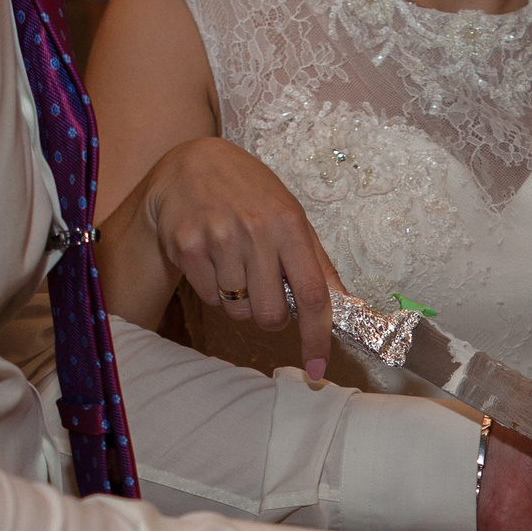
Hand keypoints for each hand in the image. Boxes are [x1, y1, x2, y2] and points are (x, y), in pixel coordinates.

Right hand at [107, 136, 341, 380]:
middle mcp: (254, 230)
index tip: (317, 367)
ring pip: (237, 311)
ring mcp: (217, 238)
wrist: (191, 163)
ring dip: (241, 302)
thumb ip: (317, 263)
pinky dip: (214, 291)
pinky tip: (213, 259)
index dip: (317, 337)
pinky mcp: (186, 246)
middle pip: (271, 315)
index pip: (312, 294)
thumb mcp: (290, 215)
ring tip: (236, 266)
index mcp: (289, 223)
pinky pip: (209, 298)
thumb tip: (346, 305)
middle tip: (266, 292)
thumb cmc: (250, 193)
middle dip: (272, 317)